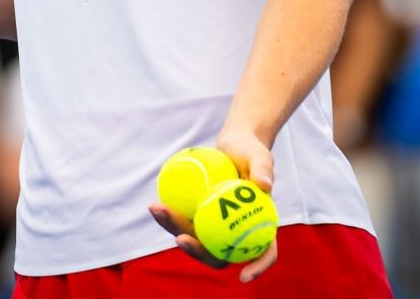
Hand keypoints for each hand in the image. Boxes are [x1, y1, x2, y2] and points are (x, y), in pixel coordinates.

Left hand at [147, 128, 279, 282]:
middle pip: (220, 252)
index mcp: (260, 224)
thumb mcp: (259, 155)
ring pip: (196, 238)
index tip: (242, 276)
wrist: (232, 143)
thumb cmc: (250, 150)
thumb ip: (263, 168)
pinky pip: (184, 219)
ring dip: (175, 230)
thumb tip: (264, 185)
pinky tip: (155, 205)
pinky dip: (170, 215)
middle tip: (180, 238)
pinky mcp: (199, 214)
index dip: (257, 268)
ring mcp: (216, 225)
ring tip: (158, 211)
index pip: (264, 252)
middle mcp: (236, 230)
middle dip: (198, 251)